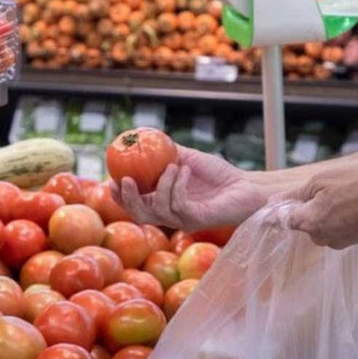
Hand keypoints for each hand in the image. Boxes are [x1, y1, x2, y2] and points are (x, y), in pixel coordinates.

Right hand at [110, 146, 266, 230]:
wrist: (246, 186)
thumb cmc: (217, 174)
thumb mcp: (187, 158)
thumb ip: (166, 153)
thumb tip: (143, 138)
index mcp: (163, 203)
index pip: (135, 205)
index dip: (120, 196)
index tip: (112, 179)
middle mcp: (170, 215)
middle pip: (139, 214)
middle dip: (129, 199)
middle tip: (126, 181)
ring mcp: (182, 220)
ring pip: (158, 210)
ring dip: (161, 185)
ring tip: (172, 166)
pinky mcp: (196, 220)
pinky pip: (178, 205)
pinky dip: (177, 185)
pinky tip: (184, 170)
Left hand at [280, 164, 357, 247]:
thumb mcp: (322, 180)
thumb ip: (295, 194)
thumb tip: (273, 201)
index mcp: (309, 223)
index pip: (282, 220)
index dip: (276, 210)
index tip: (272, 205)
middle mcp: (321, 238)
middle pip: (303, 222)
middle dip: (308, 206)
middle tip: (325, 187)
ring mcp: (338, 241)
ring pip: (320, 224)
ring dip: (326, 210)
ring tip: (345, 193)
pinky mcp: (352, 240)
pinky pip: (336, 227)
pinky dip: (340, 215)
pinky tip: (354, 202)